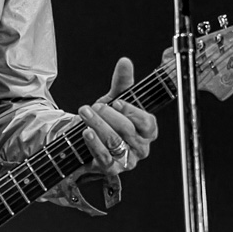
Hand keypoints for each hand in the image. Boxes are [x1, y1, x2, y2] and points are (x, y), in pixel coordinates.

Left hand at [78, 57, 157, 174]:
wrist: (87, 139)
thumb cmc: (107, 120)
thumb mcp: (114, 99)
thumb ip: (122, 82)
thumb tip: (125, 62)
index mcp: (147, 130)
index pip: (147, 122)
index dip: (132, 112)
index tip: (117, 102)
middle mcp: (141, 147)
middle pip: (128, 131)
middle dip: (108, 116)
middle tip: (93, 107)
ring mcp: (127, 160)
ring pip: (115, 143)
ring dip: (98, 126)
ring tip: (85, 114)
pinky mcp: (112, 169)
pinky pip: (105, 158)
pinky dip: (94, 144)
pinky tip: (86, 133)